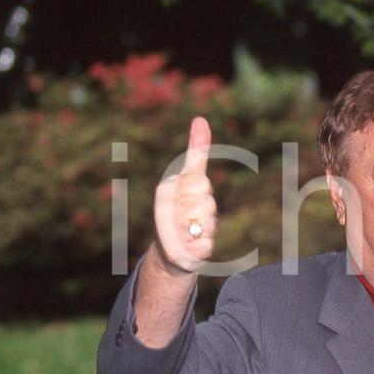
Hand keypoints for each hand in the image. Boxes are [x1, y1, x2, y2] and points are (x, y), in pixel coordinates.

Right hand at [153, 117, 217, 273]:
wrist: (169, 250)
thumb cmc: (182, 208)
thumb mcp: (188, 177)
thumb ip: (196, 150)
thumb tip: (200, 119)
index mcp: (165, 189)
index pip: (200, 182)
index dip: (202, 190)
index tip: (192, 195)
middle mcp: (163, 210)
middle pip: (208, 203)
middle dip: (207, 210)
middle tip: (193, 216)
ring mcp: (169, 233)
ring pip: (209, 225)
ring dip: (207, 229)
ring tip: (192, 231)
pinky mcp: (179, 255)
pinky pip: (207, 246)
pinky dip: (205, 247)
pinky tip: (192, 247)